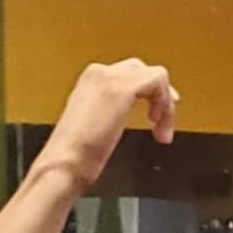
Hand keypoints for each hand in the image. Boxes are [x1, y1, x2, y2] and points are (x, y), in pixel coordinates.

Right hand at [38, 58, 179, 188]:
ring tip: (161, 131)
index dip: (150, 93)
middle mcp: (99, 73)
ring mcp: (110, 78)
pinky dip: (165, 105)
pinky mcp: (122, 88)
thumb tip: (122, 115)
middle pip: (144, 70)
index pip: (130, 73)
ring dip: (165, 105)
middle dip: (160, 96)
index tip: (157, 115)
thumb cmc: (75, 155)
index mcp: (90, 80)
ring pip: (155, 76)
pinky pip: (158, 81)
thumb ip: (109, 113)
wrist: (66, 162)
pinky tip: (158, 126)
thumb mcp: (95, 125)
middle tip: (162, 123)